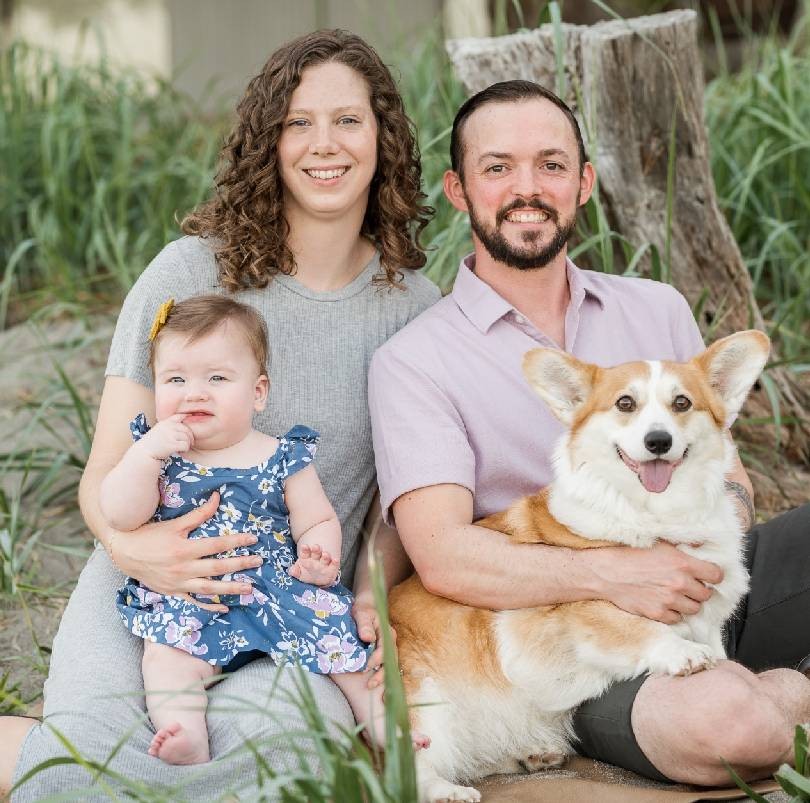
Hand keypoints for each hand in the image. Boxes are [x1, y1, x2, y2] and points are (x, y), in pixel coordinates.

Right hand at [108, 491, 262, 612]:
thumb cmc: (150, 534)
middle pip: (217, 568)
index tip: (253, 539)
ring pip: (209, 588)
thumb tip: (218, 498)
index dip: (236, 541)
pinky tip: (225, 607)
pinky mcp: (172, 593)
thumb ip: (199, 514)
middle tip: (258, 562)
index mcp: (184, 549)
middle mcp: (182, 569)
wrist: (124, 552)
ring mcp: (178, 584)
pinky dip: (209, 607)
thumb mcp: (175, 523)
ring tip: (250, 588)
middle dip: (240, 565)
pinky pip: (193, 602)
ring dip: (230, 589)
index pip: (216, 545)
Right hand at [136, 413, 193, 460]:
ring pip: (187, 438)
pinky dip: (185, 449)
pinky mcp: (171, 444)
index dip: (187, 417)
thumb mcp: (158, 430)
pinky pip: (185, 445)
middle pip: (187, 429)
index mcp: (165, 423)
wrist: (143, 454)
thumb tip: (184, 420)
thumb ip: (168, 426)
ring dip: (188, 444)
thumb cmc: (151, 444)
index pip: (179, 416)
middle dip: (190, 436)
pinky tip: (181, 451)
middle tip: (190, 443)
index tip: (191, 418)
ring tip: (182, 448)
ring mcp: (169, 435)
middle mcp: (168, 427)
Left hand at [288, 544, 338, 585]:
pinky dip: (335, 563)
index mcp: (306, 558)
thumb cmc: (306, 574)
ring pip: (325, 558)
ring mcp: (324, 563)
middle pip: (316, 553)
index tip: (304, 546)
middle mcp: (316, 559)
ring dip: (325, 556)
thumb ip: (295, 571)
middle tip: (315, 546)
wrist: (317, 580)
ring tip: (325, 554)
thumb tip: (292, 571)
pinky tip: (335, 560)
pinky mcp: (331, 569)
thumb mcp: (299, 573)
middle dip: (316, 550)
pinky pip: (333, 565)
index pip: (305, 552)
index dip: (305, 549)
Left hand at [352, 597, 396, 688]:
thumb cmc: (363, 610)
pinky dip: (382, 675)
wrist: (366, 607)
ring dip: (382, 677)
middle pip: (390, 661)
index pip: (384, 650)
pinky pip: (386, 665)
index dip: (376, 660)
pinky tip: (376, 684)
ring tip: (371, 686)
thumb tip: (368, 639)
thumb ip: (364, 625)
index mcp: (387, 632)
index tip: (365, 667)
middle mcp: (390, 641)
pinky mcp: (384, 652)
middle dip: (382, 674)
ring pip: (390, 665)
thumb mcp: (361, 614)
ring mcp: (389, 648)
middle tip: (370, 684)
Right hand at [587, 541, 722, 623]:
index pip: (716, 575)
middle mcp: (679, 583)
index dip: (713, 575)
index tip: (708, 576)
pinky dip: (673, 613)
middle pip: (706, 594)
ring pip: (694, 609)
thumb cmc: (630, 554)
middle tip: (687, 585)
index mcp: (683, 563)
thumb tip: (702, 546)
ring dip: (687, 603)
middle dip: (699, 590)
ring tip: (675, 595)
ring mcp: (669, 600)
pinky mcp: (658, 613)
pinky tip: (664, 603)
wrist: (606, 572)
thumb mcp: (658, 543)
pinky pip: (677, 619)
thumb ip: (683, 547)